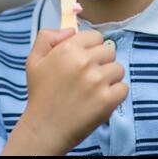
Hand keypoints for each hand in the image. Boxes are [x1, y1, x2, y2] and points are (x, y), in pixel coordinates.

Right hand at [24, 28, 127, 154]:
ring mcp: (98, 81)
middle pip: (109, 50)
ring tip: (94, 88)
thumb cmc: (40, 93)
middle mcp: (84, 62)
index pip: (96, 36)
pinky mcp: (108, 100)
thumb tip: (71, 30)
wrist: (44, 128)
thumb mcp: (34, 59)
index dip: (91, 46)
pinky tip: (100, 98)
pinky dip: (115, 94)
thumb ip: (48, 36)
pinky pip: (123, 87)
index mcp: (68, 49)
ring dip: (109, 77)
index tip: (84, 57)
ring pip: (118, 68)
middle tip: (88, 74)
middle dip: (101, 61)